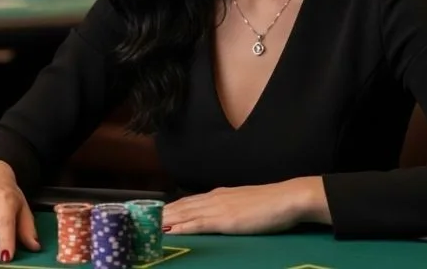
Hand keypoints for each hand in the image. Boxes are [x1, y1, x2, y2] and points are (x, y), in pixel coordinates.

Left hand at [162, 178, 326, 234]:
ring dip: (164, 220)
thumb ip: (229, 207)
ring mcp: (217, 209)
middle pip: (180, 206)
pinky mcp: (223, 220)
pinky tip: (168, 231)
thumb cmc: (271, 204)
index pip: (187, 202)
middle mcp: (213, 199)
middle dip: (160, 214)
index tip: (152, 213)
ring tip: (146, 225)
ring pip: (183, 214)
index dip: (169, 208)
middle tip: (139, 219)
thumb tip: (217, 214)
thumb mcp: (244, 203)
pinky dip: (180, 228)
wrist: (287, 198)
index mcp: (218, 195)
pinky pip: (196, 224)